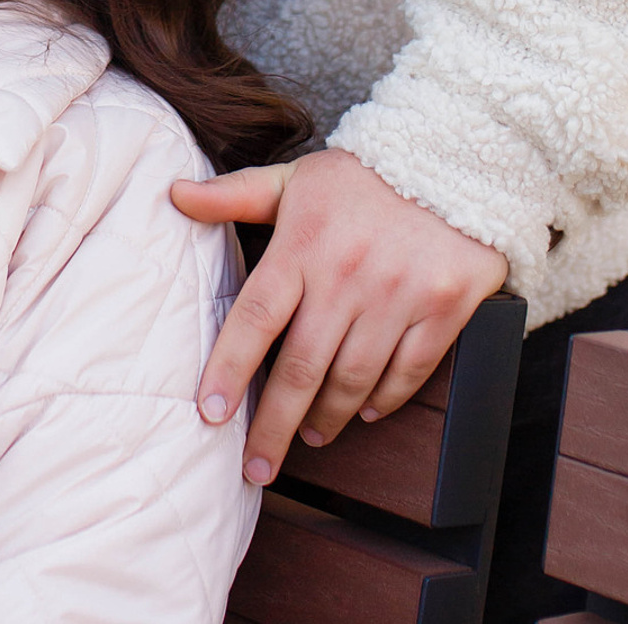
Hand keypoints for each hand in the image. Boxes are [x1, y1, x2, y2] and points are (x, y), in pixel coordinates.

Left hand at [170, 148, 508, 484]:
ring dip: (326, 418)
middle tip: (255, 467)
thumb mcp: (296, 178)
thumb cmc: (360, 177)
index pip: (256, 316)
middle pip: (301, 366)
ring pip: (353, 379)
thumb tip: (175, 194)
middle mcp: (348, 273)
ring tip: (309, 436)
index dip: (230, 369)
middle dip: (274, 426)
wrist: (451, 159)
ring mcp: (399, 293)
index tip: (209, 413)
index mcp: (305, 242)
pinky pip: (406, 372)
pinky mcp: (444, 307)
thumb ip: (236, 194)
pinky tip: (363, 411)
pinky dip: (383, 400)